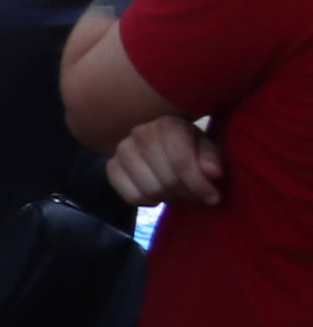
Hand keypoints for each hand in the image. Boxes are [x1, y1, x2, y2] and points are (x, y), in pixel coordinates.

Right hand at [107, 115, 226, 209]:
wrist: (162, 142)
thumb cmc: (190, 145)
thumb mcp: (207, 147)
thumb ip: (211, 158)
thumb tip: (213, 172)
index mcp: (167, 124)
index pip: (181, 162)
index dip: (199, 185)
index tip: (213, 197)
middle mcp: (139, 133)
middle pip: (166, 180)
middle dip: (186, 194)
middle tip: (196, 196)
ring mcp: (122, 150)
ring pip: (149, 190)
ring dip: (168, 198)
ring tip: (179, 194)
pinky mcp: (112, 167)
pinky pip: (131, 196)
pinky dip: (148, 201)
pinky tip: (158, 195)